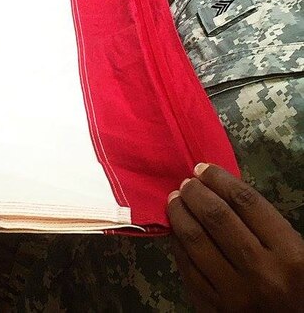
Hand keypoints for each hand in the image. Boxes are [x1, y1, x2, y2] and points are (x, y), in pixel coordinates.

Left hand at [169, 164, 303, 312]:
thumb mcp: (297, 253)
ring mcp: (235, 295)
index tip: (204, 168)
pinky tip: (176, 232)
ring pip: (195, 241)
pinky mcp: (214, 310)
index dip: (219, 179)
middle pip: (217, 217)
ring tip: (175, 200)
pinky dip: (178, 244)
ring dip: (180, 214)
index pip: (246, 202)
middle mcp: (261, 273)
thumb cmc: (298, 289)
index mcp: (290, 255)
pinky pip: (188, 269)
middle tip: (186, 183)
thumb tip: (222, 190)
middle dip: (195, 193)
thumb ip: (265, 225)